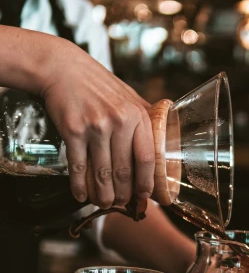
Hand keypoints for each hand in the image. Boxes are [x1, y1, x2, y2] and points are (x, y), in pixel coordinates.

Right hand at [40, 38, 154, 208]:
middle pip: (124, 170)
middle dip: (123, 193)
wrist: (63, 68)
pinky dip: (79, 186)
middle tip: (121, 203)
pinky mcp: (73, 131)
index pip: (147, 158)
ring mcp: (95, 127)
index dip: (146, 182)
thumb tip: (163, 141)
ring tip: (104, 203)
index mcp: (137, 115)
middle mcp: (119, 122)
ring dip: (103, 195)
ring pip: (102, 173)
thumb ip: (145, 118)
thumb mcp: (129, 96)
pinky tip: (81, 195)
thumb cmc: (98, 84)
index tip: (145, 194)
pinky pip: (78, 167)